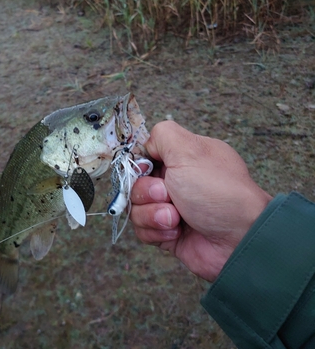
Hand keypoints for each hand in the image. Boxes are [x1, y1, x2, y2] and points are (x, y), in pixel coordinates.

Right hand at [130, 121, 271, 281]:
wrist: (237, 239)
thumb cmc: (218, 192)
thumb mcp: (189, 150)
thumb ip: (162, 135)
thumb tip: (147, 144)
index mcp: (183, 158)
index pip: (145, 157)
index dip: (140, 165)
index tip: (148, 170)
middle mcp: (176, 182)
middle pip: (136, 183)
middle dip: (147, 192)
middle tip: (168, 195)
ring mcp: (171, 208)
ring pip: (136, 208)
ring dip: (153, 214)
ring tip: (176, 219)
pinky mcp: (167, 233)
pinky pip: (143, 230)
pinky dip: (157, 231)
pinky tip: (176, 232)